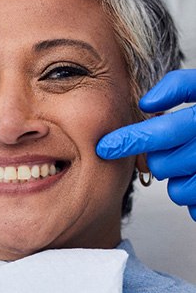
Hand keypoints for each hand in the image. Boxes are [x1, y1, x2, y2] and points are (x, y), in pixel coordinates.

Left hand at [96, 70, 195, 220]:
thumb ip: (178, 86)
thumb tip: (147, 102)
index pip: (162, 131)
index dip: (129, 140)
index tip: (104, 147)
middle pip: (163, 165)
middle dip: (157, 160)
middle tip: (169, 150)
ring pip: (177, 190)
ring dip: (175, 180)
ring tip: (186, 165)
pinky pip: (194, 206)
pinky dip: (192, 196)